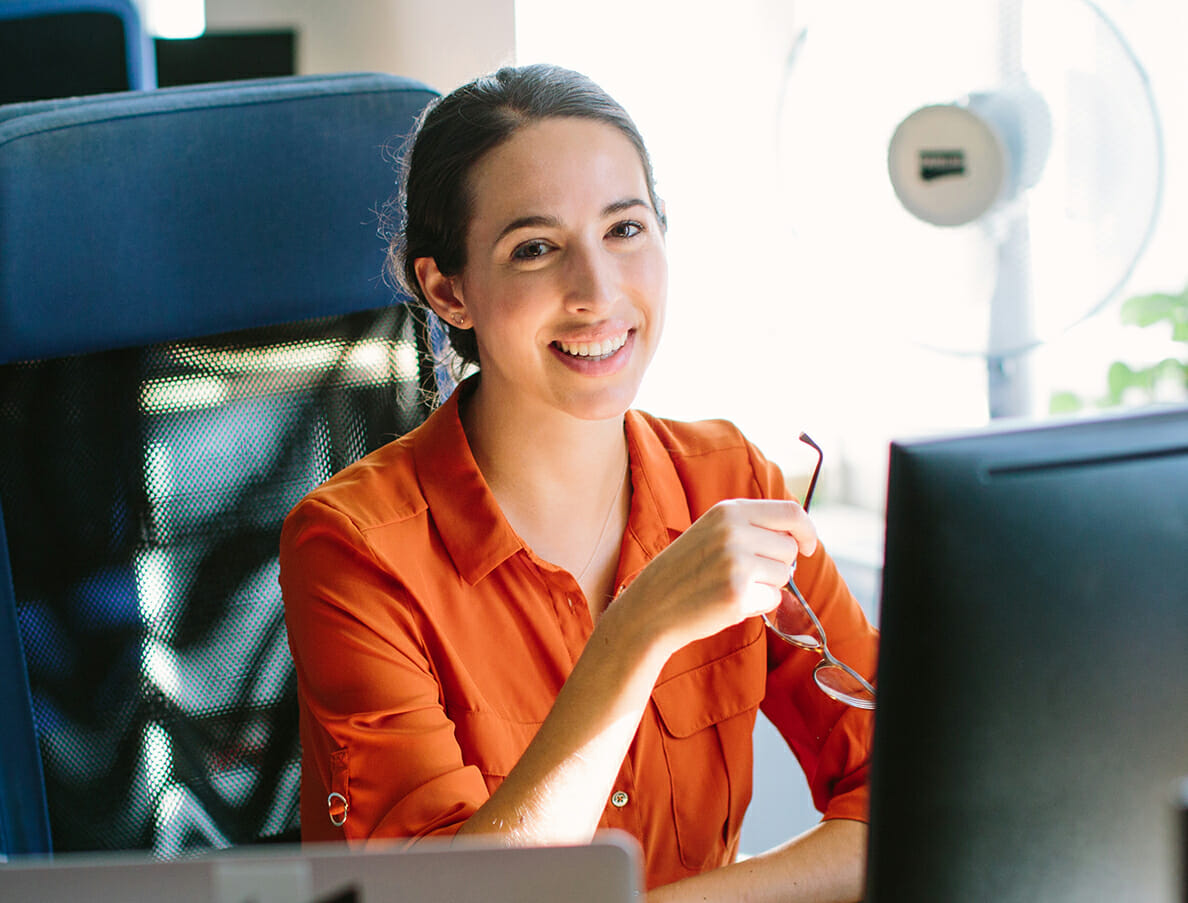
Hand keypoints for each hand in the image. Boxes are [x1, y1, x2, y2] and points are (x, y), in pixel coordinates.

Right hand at [618, 499, 817, 653]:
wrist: (651, 606)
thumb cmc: (687, 571)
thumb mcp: (712, 532)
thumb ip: (750, 526)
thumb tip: (798, 536)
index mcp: (729, 511)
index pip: (790, 512)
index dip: (807, 530)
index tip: (809, 546)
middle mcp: (734, 531)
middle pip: (790, 548)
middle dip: (777, 564)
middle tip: (745, 574)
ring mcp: (736, 562)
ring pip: (784, 575)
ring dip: (767, 586)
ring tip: (733, 586)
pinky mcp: (738, 594)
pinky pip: (772, 600)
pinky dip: (758, 606)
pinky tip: (729, 603)